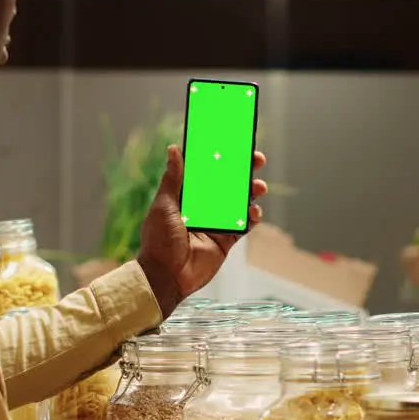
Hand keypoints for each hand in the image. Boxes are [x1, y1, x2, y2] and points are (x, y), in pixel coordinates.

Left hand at [136, 145, 267, 314]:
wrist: (166, 276)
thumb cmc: (159, 240)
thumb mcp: (164, 205)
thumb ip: (173, 179)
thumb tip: (174, 149)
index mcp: (187, 196)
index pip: (207, 172)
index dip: (222, 158)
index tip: (234, 143)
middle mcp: (204, 207)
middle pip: (228, 184)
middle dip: (244, 171)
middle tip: (256, 159)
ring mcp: (217, 223)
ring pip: (239, 202)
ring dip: (252, 192)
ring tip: (259, 186)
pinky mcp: (226, 240)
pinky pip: (244, 225)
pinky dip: (252, 216)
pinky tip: (254, 210)